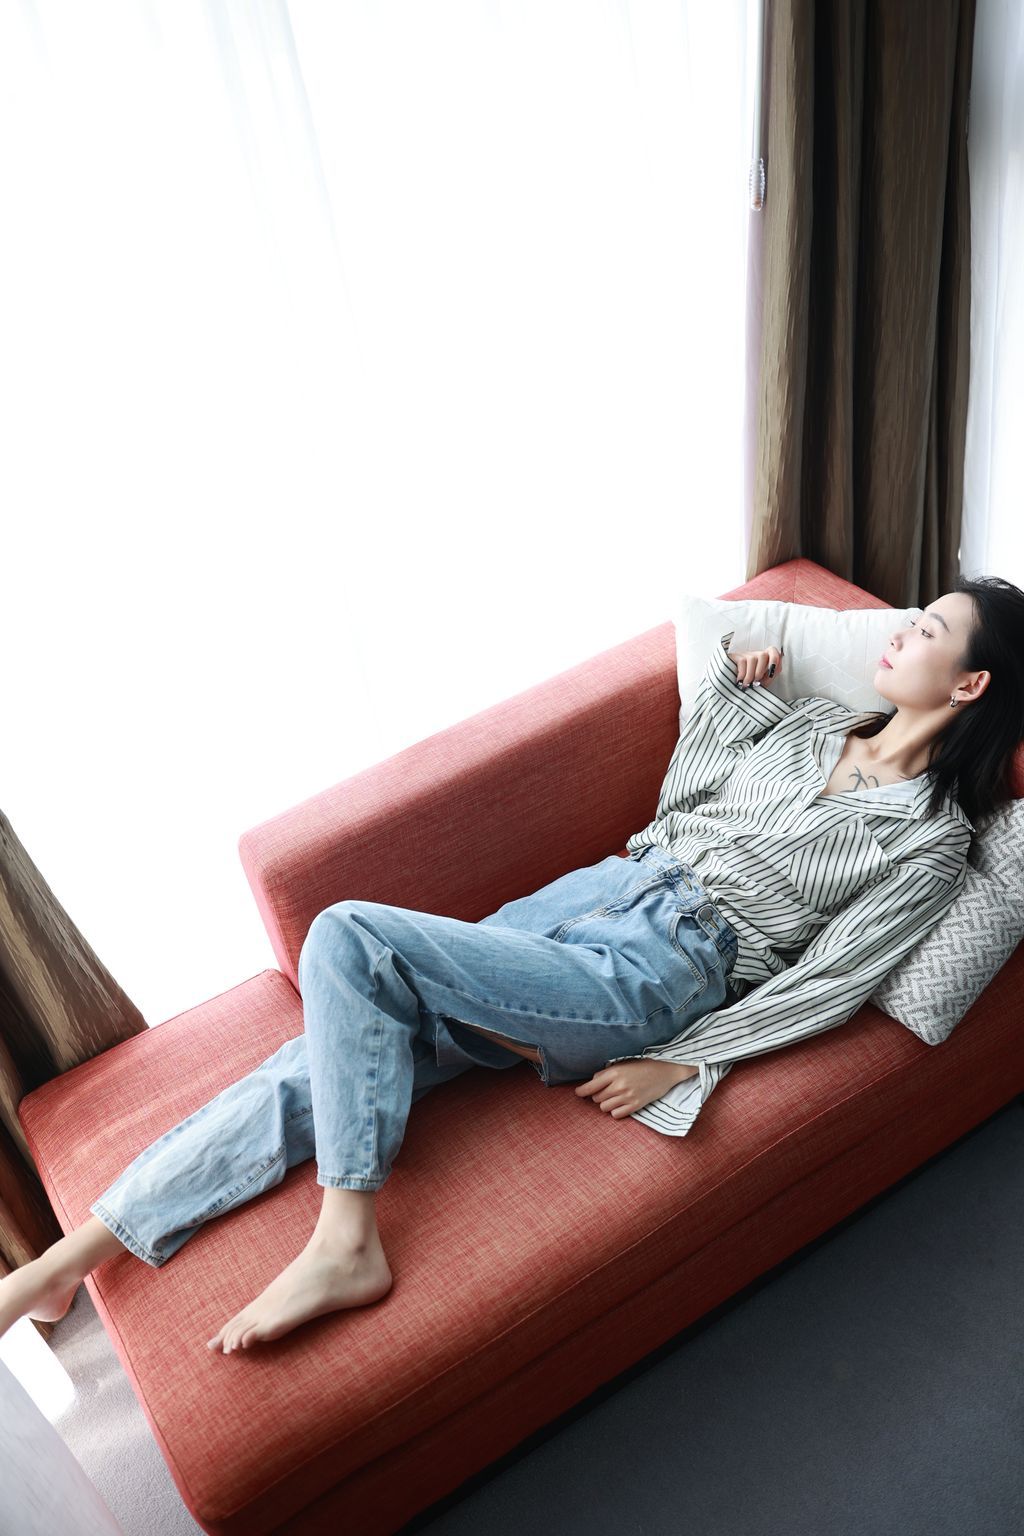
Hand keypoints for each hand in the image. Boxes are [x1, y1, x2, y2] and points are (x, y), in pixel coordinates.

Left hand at [574, 1058, 698, 1117]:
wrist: (666, 1071)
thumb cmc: (643, 1065)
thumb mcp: (623, 1064)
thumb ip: (607, 1073)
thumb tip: (592, 1082)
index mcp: (614, 1073)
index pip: (590, 1086)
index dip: (581, 1091)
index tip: (578, 1093)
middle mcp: (619, 1086)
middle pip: (596, 1098)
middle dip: (597, 1095)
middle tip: (606, 1090)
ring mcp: (627, 1097)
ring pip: (604, 1107)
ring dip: (606, 1103)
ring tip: (614, 1097)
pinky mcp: (635, 1106)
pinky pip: (616, 1115)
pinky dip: (615, 1111)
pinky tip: (621, 1104)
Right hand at [727, 644, 783, 688]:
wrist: (730, 686)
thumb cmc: (748, 684)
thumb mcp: (760, 682)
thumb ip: (768, 678)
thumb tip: (771, 674)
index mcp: (764, 660)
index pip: (773, 652)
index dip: (775, 660)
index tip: (771, 672)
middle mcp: (755, 655)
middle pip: (763, 654)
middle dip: (761, 670)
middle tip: (756, 681)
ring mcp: (745, 654)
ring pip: (753, 659)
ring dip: (751, 674)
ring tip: (747, 684)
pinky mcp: (735, 656)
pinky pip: (742, 661)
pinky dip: (742, 673)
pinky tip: (740, 680)